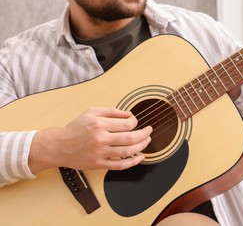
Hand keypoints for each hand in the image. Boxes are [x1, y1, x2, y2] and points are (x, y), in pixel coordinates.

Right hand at [29, 107, 151, 172]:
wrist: (59, 146)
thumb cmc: (75, 128)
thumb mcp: (91, 112)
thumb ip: (111, 111)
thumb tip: (129, 114)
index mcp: (100, 124)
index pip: (127, 124)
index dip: (135, 122)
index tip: (135, 122)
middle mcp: (101, 139)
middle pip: (130, 138)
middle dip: (144, 134)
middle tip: (149, 131)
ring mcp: (100, 153)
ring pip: (128, 152)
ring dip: (141, 146)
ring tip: (147, 141)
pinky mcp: (99, 164)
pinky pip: (120, 165)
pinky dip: (133, 162)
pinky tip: (140, 157)